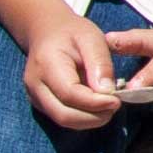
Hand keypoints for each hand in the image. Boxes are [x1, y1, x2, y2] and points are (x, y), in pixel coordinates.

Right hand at [19, 8, 127, 130]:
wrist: (47, 32)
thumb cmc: (72, 32)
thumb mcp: (92, 38)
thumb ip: (100, 63)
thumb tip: (107, 92)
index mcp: (46, 65)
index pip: (70, 94)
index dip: (95, 102)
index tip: (118, 100)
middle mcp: (35, 85)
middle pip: (64, 115)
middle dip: (94, 117)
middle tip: (116, 106)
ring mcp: (35, 96)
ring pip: (63, 120)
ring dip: (90, 120)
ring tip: (109, 106)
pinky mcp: (41, 103)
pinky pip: (62, 117)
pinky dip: (83, 117)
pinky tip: (97, 105)